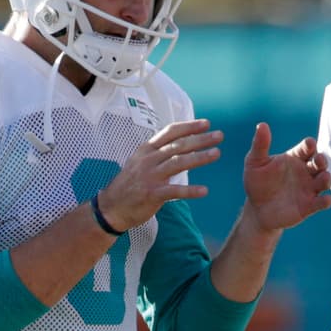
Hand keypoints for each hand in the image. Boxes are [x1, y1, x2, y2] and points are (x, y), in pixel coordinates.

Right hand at [97, 119, 221, 231]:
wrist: (111, 207)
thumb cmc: (130, 184)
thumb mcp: (141, 162)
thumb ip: (159, 152)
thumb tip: (181, 143)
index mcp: (147, 149)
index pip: (170, 132)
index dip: (189, 127)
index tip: (206, 124)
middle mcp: (149, 160)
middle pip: (178, 145)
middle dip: (200, 139)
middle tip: (219, 136)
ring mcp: (150, 176)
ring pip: (179, 163)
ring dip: (200, 158)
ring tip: (216, 153)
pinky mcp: (152, 194)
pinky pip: (175, 191)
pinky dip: (190, 191)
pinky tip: (204, 191)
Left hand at [243, 123, 330, 231]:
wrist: (257, 210)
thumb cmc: (256, 183)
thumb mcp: (255, 162)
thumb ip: (260, 145)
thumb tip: (262, 124)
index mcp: (295, 158)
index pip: (307, 148)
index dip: (310, 145)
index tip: (309, 144)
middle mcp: (305, 171)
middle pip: (320, 162)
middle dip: (322, 160)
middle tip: (319, 160)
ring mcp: (309, 188)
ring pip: (325, 180)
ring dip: (327, 179)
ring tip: (324, 179)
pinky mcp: (309, 206)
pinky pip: (322, 202)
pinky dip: (326, 201)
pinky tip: (325, 200)